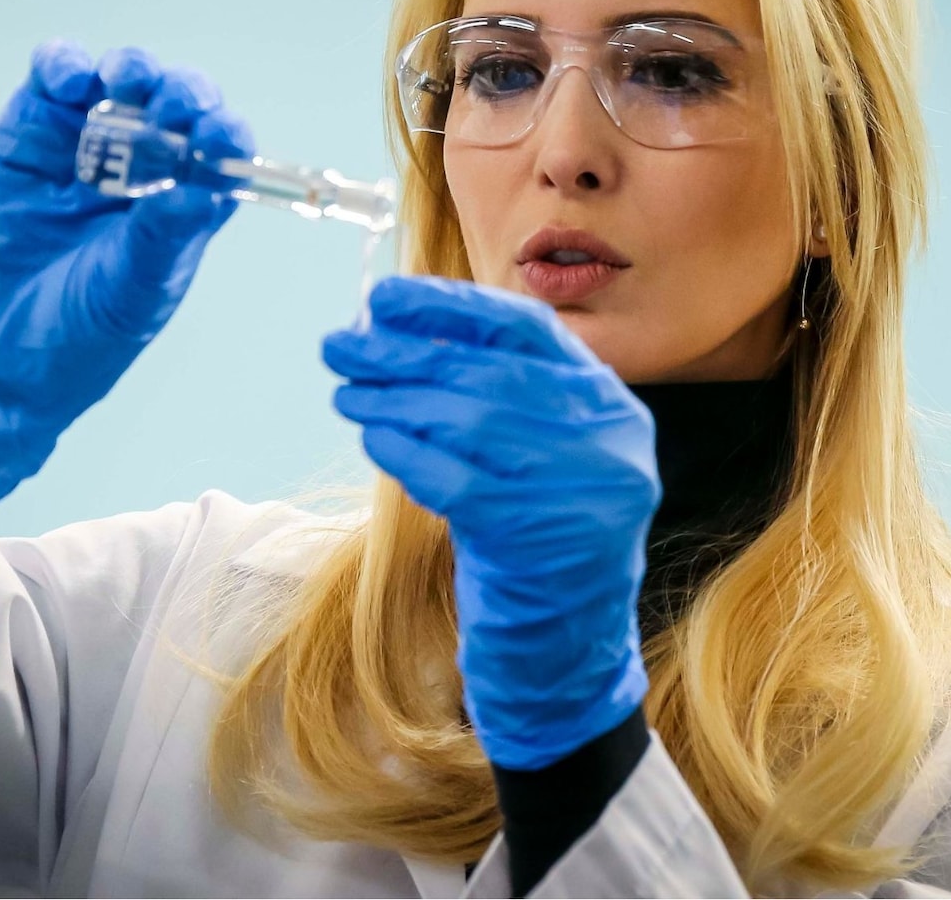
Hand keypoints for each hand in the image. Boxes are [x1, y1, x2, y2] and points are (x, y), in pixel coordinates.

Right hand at [0, 39, 252, 498]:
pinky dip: (64, 65)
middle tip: (173, 107)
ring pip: (120, 81)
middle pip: (177, 105)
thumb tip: (202, 189)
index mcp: (182, 206)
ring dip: (131, 69)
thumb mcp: (131, 292)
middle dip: (182, 94)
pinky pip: (52, 79)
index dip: (223, 133)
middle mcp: (142, 169)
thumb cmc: (74, 336)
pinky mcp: (29, 132)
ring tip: (126, 83)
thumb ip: (164, 238)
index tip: (219, 134)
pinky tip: (71, 82)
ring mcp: (85, 146)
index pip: (220, 152)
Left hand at [322, 275, 659, 769]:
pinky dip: (406, 452)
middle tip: (339, 344)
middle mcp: (611, 441)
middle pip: (492, 372)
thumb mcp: (529, 454)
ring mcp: (585, 491)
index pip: (527, 329)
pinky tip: (372, 439)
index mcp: (609, 406)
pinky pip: (458, 480)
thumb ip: (489, 391)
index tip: (383, 297)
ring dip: (395, 400)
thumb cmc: (530, 539)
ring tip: (346, 392)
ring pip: (474, 420)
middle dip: (406, 352)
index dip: (451, 305)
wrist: (564, 652)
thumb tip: (393, 325)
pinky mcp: (545, 540)